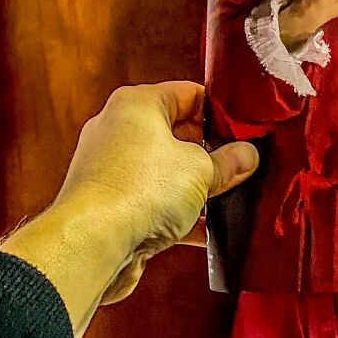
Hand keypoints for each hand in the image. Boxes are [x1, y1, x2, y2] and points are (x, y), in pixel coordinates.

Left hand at [54, 81, 258, 302]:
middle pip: (177, 134)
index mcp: (137, 105)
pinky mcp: (110, 205)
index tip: (244, 130)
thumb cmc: (137, 191)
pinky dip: (177, 214)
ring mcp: (112, 169)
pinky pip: (152, 203)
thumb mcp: (201, 171)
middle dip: (210, 153)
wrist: (91, 244)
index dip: (220, 112)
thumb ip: (228, 162)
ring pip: (165, 172)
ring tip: (225, 200)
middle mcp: (118, 130)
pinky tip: (204, 231)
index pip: (188, 94)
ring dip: (195, 187)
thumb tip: (246, 155)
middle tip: (239, 167)